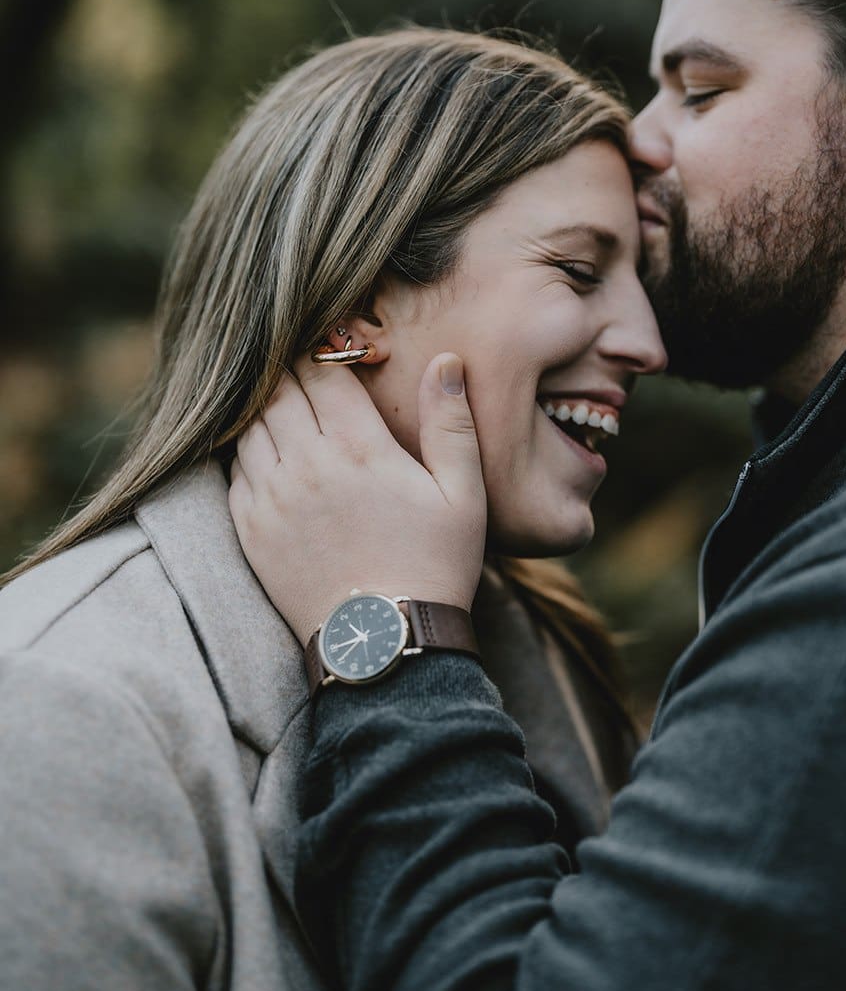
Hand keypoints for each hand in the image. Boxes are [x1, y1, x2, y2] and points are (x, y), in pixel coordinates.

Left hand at [227, 351, 486, 644]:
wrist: (384, 644)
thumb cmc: (434, 566)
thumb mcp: (463, 494)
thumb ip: (451, 423)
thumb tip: (445, 362)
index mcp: (359, 449)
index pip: (323, 373)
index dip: (325, 352)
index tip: (333, 346)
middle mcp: (306, 466)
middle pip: (279, 391)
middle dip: (292, 372)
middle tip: (307, 368)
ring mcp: (271, 498)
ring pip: (251, 426)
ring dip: (267, 408)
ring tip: (287, 404)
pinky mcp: (249, 529)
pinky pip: (236, 469)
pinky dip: (249, 450)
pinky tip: (272, 453)